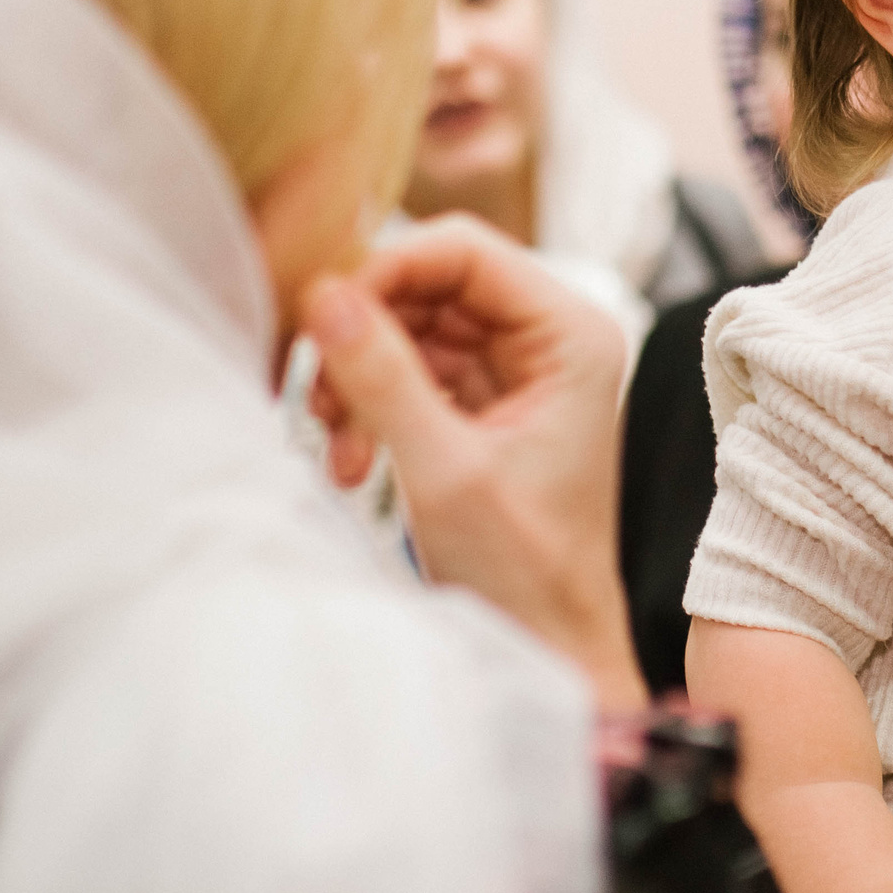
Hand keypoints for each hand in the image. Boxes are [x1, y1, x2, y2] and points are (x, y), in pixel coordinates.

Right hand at [302, 214, 645, 707]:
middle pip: (428, 284)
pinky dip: (370, 406)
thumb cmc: (525, 569)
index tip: (321, 317)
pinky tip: (353, 463)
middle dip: (364, 336)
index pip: (464, 251)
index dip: (385, 269)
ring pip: (408, 327)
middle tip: (320, 400)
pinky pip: (409, 370)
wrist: (549, 642)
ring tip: (342, 453)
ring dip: (358, 379)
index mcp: (571, 333)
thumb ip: (383, 378)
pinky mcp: (484, 401)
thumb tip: (324, 295)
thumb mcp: (444, 470)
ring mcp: (516, 367)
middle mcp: (549, 336)